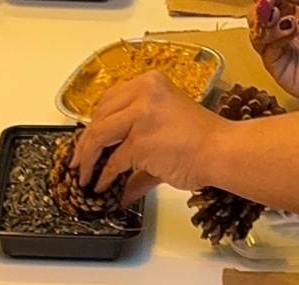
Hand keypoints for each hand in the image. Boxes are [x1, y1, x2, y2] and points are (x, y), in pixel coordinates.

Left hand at [73, 74, 220, 198]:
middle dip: (85, 142)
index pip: (110, 99)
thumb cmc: (201, 142)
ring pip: (99, 134)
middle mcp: (144, 92)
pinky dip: (104, 176)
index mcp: (150, 83)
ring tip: (83, 176)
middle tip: (78, 162)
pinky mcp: (141, 139)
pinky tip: (101, 186)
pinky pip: (113, 160)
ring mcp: (141, 114)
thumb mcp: (164, 135)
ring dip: (87, 158)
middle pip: (100, 114)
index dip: (95, 121)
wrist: (219, 150)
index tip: (87, 140)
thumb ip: (138, 154)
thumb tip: (121, 185)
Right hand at [250, 0, 298, 102]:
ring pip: (256, 31)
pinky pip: (265, 48)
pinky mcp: (273, 64)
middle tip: (271, 4)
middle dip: (262, 7)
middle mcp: (278, 26)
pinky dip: (276, 36)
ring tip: (288, 20)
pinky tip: (292, 31)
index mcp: (289, 7)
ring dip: (268, 21)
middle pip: (256, 14)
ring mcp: (274, 46)